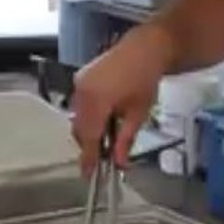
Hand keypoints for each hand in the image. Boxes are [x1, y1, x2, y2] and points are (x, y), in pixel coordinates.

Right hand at [71, 25, 171, 175]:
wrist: (144, 48)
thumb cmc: (145, 79)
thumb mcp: (139, 113)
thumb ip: (125, 139)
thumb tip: (118, 163)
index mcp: (97, 101)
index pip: (90, 137)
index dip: (89, 158)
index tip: (88, 175)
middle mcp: (82, 92)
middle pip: (80, 129)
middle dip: (90, 145)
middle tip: (103, 158)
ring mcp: (78, 83)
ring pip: (78, 118)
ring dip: (89, 131)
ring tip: (107, 137)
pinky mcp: (80, 78)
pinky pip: (79, 105)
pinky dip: (88, 116)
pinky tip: (104, 120)